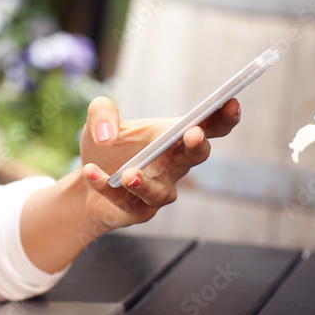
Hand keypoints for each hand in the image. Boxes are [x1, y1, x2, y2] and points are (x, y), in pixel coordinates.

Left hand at [78, 96, 240, 234]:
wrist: (84, 179)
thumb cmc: (105, 145)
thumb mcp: (98, 119)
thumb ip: (102, 113)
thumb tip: (107, 136)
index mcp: (172, 136)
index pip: (207, 126)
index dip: (223, 117)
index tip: (231, 103)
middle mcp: (173, 165)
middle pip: (196, 157)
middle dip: (197, 145)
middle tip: (193, 134)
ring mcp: (158, 191)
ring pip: (162, 192)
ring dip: (146, 183)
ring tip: (129, 174)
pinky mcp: (137, 212)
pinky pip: (126, 202)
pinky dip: (106, 186)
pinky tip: (91, 172)